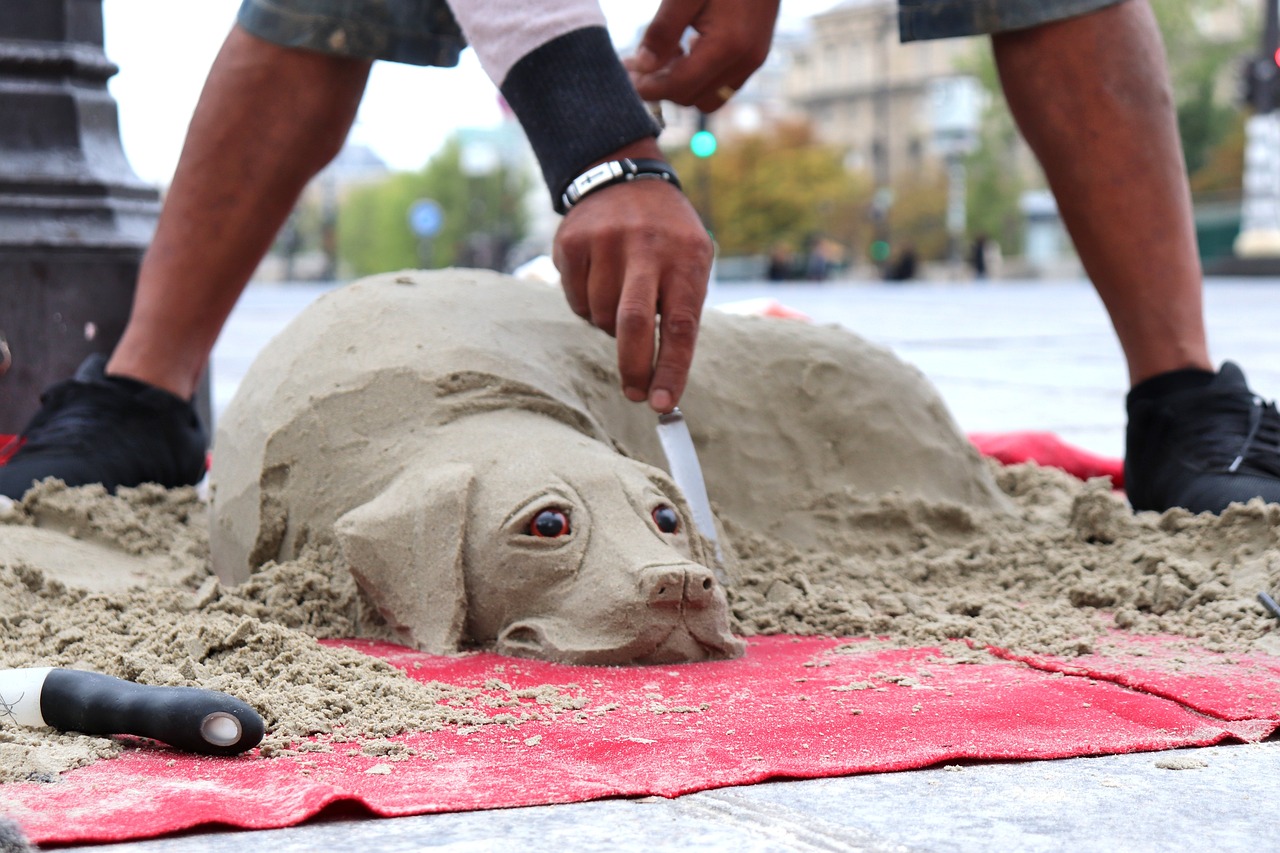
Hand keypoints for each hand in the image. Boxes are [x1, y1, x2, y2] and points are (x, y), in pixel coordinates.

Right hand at [553, 157, 712, 412]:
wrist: (624, 179)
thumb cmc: (667, 238)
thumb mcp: (692, 261)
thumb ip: (680, 310)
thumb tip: (661, 377)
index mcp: (685, 257)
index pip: (680, 325)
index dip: (670, 369)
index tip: (662, 404)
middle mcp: (646, 246)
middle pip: (633, 323)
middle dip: (634, 368)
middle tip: (636, 393)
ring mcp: (605, 242)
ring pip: (601, 317)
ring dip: (610, 327)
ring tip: (621, 298)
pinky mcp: (572, 243)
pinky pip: (576, 302)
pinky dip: (588, 307)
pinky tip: (599, 281)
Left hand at [625, 0, 780, 112]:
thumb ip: (663, 30)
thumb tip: (643, 67)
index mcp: (728, 45)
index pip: (679, 86)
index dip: (648, 87)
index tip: (625, 75)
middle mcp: (745, 60)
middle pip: (692, 97)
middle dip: (661, 86)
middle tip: (636, 64)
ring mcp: (754, 60)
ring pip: (707, 96)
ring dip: (680, 83)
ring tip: (662, 55)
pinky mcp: (756, 54)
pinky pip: (722, 84)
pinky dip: (699, 76)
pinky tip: (685, 49)